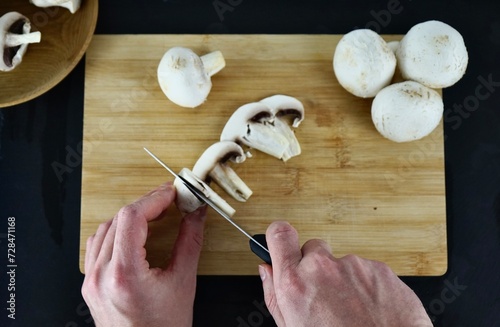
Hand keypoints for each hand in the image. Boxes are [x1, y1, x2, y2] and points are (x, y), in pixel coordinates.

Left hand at [82, 182, 206, 326]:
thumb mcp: (184, 282)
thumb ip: (190, 241)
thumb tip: (196, 213)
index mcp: (124, 274)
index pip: (132, 218)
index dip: (153, 199)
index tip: (171, 193)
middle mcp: (101, 276)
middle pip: (119, 220)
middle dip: (146, 205)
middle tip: (169, 201)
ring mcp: (91, 281)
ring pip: (105, 229)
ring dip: (130, 216)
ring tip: (154, 214)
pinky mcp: (90, 285)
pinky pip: (97, 246)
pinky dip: (116, 232)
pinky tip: (133, 233)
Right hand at [259, 221, 432, 326]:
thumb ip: (274, 294)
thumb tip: (266, 271)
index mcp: (296, 284)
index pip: (279, 234)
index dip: (279, 237)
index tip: (281, 242)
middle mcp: (323, 269)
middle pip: (314, 249)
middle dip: (316, 266)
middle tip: (324, 295)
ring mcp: (354, 266)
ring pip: (342, 263)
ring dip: (344, 280)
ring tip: (351, 311)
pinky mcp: (381, 270)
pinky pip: (367, 271)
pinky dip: (367, 286)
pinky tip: (368, 310)